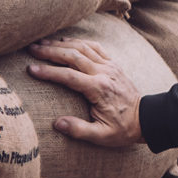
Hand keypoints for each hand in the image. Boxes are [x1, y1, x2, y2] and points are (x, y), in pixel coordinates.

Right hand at [26, 37, 143, 147]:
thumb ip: (79, 129)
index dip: (48, 71)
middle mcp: (103, 73)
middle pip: (72, 55)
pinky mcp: (113, 64)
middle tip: (31, 49)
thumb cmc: (122, 129)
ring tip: (43, 42)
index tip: (31, 69)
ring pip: (82, 47)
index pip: (68, 76)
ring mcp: (109, 66)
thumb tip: (57, 124)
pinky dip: (78, 41)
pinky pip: (94, 46)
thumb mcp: (101, 136)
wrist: (146, 119)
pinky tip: (66, 40)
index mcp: (98, 89)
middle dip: (50, 51)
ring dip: (61, 43)